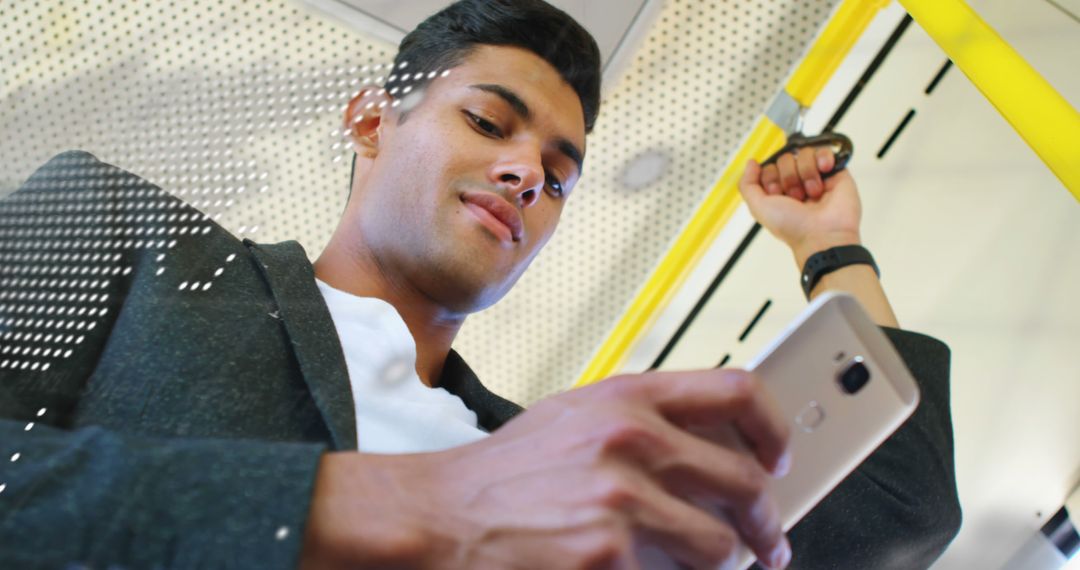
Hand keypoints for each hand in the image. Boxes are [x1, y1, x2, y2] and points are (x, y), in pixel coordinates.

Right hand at [300, 369, 792, 569]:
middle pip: (746, 483)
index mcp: (628, 397)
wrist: (444, 515)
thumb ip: (643, 421)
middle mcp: (632, 441)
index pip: (738, 392)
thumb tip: (712, 448)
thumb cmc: (507, 472)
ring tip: (697, 565)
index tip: (781, 459)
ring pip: (720, 547)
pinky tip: (638, 569)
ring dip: (719, 563)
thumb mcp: (576, 418)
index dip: (775, 429)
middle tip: (770, 542)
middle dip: (768, 524)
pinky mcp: (611, 557)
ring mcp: (623, 501)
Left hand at [739, 146, 862, 264]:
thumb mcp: (758, 207)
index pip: (768, 167)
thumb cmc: (793, 227)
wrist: (823, 234)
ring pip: (803, 154)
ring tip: (813, 193)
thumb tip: (751, 163)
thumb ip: (747, 184)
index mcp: (779, 192)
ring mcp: (816, 177)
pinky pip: (824, 151)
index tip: (777, 194)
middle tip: (796, 197)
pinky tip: (824, 171)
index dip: (770, 178)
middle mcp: (796, 184)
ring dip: (806, 173)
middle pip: (784, 159)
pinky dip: (822, 158)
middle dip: (788, 177)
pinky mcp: (835, 173)